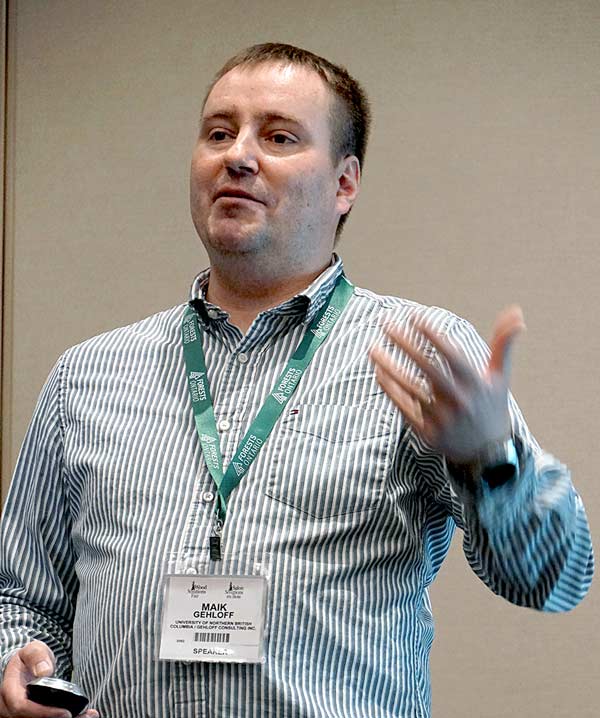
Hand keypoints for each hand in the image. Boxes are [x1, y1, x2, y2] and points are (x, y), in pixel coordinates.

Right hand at [0, 641, 98, 717]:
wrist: (23, 668)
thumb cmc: (27, 660)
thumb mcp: (32, 650)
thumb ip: (37, 657)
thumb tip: (45, 671)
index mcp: (9, 691)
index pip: (22, 707)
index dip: (43, 712)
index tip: (65, 713)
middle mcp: (11, 709)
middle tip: (85, 715)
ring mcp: (20, 715)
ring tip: (88, 715)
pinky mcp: (31, 716)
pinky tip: (83, 716)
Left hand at [370, 306, 525, 462]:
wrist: (487, 454)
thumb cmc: (490, 406)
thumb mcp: (500, 377)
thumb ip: (504, 344)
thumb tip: (516, 311)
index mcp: (476, 384)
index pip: (452, 354)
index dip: (433, 334)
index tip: (415, 315)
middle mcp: (460, 401)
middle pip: (428, 368)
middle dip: (406, 344)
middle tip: (387, 323)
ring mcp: (442, 418)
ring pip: (410, 388)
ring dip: (389, 366)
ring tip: (372, 347)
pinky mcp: (427, 433)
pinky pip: (404, 407)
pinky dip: (390, 390)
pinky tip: (378, 372)